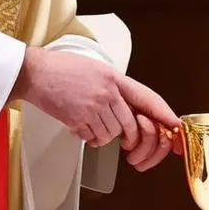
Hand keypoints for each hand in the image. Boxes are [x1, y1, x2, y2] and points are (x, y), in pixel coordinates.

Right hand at [10, 47, 180, 169]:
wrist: (35, 73)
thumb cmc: (62, 69)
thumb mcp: (95, 69)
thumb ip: (114, 87)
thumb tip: (129, 108)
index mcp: (114, 77)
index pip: (146, 97)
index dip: (162, 113)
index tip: (173, 124)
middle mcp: (107, 92)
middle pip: (129, 124)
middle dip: (129, 136)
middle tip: (124, 140)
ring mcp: (93, 106)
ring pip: (112, 133)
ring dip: (103, 134)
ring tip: (90, 123)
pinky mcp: (78, 119)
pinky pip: (93, 138)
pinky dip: (89, 137)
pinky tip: (79, 126)